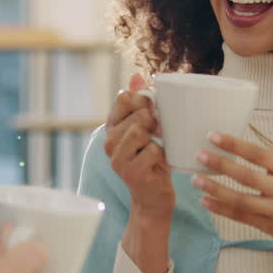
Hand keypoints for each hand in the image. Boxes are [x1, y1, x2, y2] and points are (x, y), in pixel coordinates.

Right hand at [104, 73, 173, 221]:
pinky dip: (163, 156)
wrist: (153, 197)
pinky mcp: (130, 172)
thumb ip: (139, 102)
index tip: (152, 111)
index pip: (124, 98)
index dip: (143, 99)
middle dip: (155, 121)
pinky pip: (153, 150)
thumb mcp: (146, 129)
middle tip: (159, 135)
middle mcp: (109, 142)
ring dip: (158, 139)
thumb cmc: (152, 160)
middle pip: (138, 113)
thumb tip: (136, 76)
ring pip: (142, 131)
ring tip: (158, 149)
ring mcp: (118, 158)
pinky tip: (160, 164)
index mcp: (112, 127)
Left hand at [192, 112, 272, 272]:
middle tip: (198, 155)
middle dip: (221, 165)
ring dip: (216, 190)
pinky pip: (241, 217)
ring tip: (195, 179)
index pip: (259, 153)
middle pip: (247, 176)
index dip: (235, 144)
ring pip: (241, 199)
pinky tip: (205, 201)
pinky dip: (222, 210)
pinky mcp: (268, 226)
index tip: (213, 135)